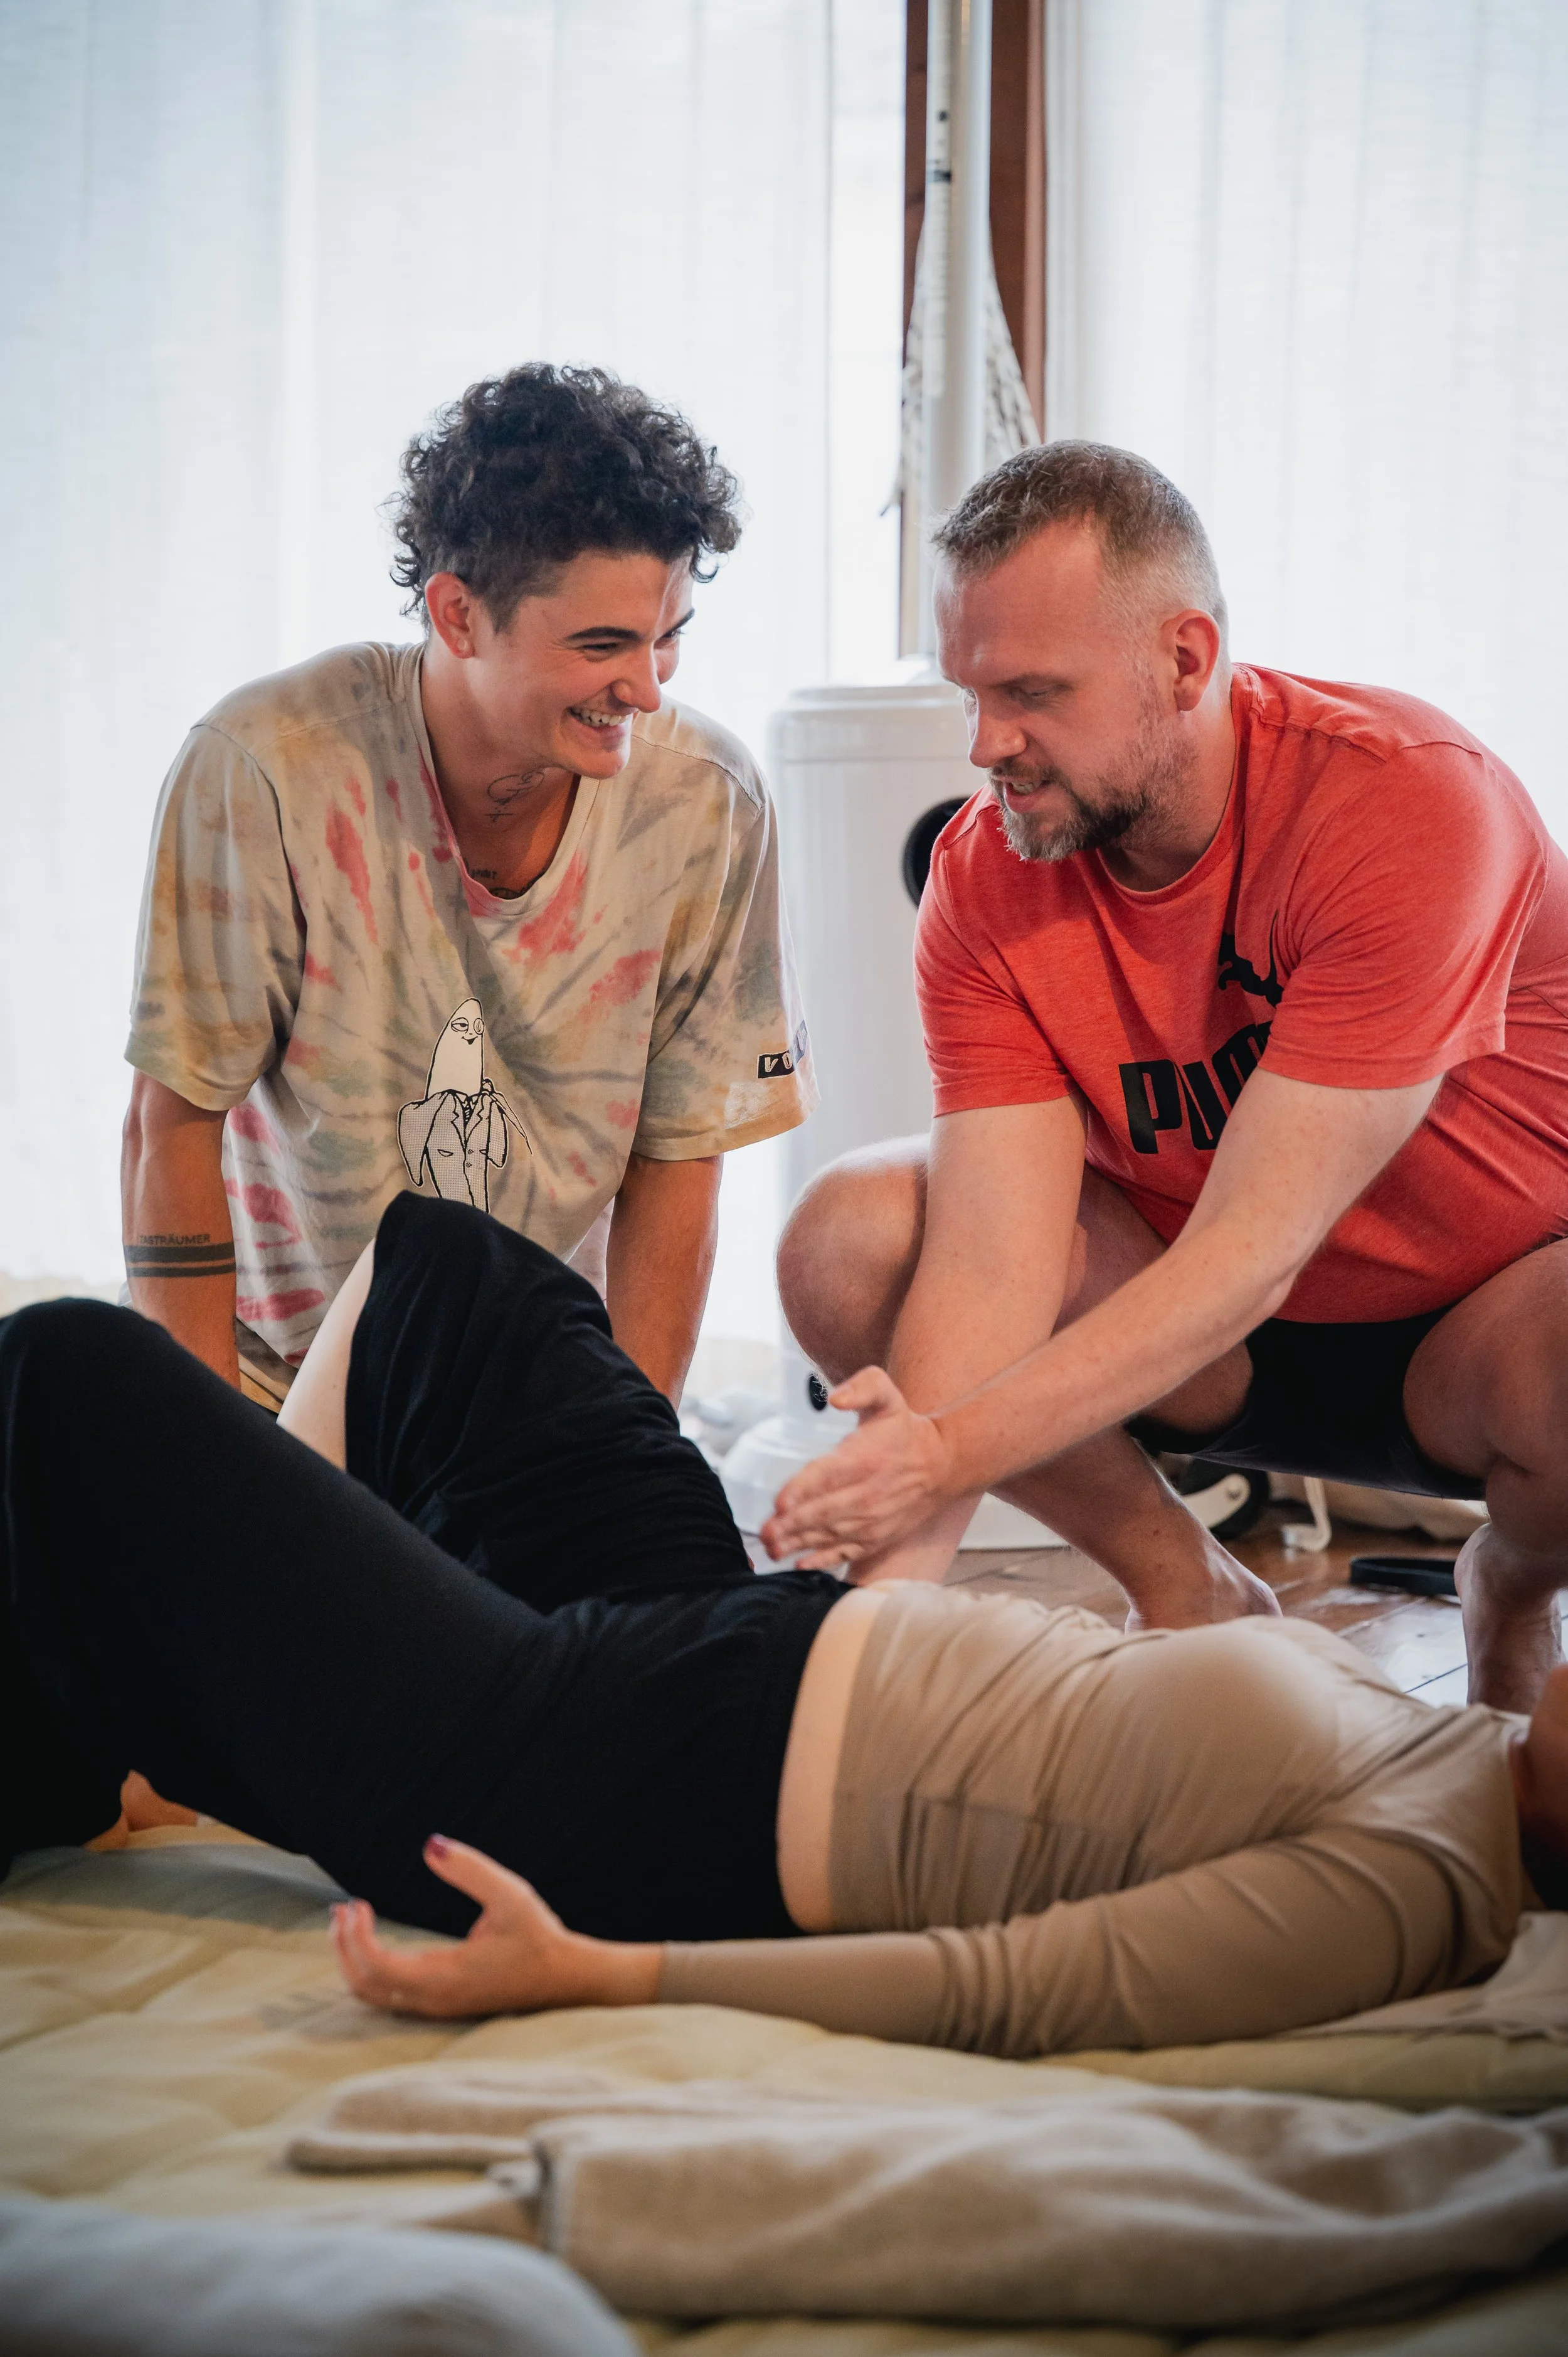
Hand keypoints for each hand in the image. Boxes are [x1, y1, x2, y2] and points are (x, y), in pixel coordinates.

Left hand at [331, 1834, 658, 2018]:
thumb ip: (470, 1870)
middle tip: (342, 1908)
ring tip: (349, 1920)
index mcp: (444, 1978)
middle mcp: (433, 2000)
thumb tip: (431, 1844)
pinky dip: (368, 1968)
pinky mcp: (440, 2004)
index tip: (356, 1902)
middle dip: (343, 1947)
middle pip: (363, 1986)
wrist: (566, 1980)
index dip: (355, 1938)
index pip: (376, 1968)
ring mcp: (435, 2007)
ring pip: (372, 1995)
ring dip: (352, 1959)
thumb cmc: (538, 1938)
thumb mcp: (511, 1895)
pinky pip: (387, 1995)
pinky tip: (373, 1940)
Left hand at [761, 1368, 953, 1570]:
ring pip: (829, 1535)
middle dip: (791, 1524)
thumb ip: (863, 1387)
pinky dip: (822, 1560)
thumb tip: (836, 1397)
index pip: (827, 1476)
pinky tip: (800, 1564)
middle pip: (823, 1512)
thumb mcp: (887, 1396)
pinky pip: (845, 1552)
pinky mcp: (875, 1538)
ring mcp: (871, 1520)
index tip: (780, 1503)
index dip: (801, 1491)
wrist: (941, 1466)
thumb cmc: (904, 1432)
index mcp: (864, 1459)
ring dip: (798, 1543)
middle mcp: (867, 1494)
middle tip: (764, 1532)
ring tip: (772, 1548)